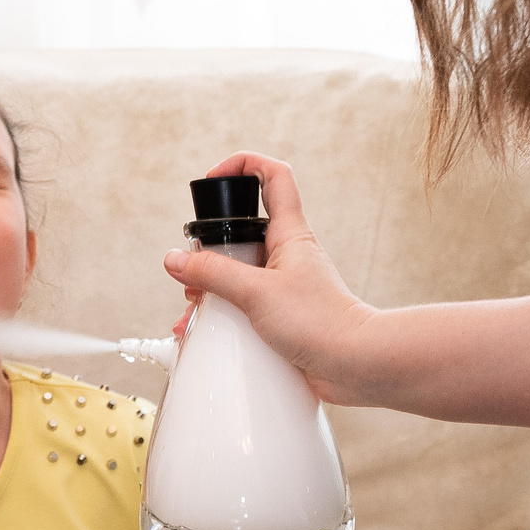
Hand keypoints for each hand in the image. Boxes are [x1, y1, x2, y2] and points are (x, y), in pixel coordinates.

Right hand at [162, 154, 376, 405]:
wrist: (355, 364)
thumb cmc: (320, 322)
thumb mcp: (256, 292)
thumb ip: (213, 274)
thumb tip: (174, 259)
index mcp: (289, 232)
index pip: (273, 176)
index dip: (243, 165)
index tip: (213, 179)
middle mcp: (287, 253)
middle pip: (243, 228)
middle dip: (211, 245)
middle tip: (193, 265)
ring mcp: (284, 283)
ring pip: (239, 270)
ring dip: (213, 284)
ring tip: (194, 305)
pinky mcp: (282, 313)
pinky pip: (245, 303)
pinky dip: (223, 313)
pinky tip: (207, 332)